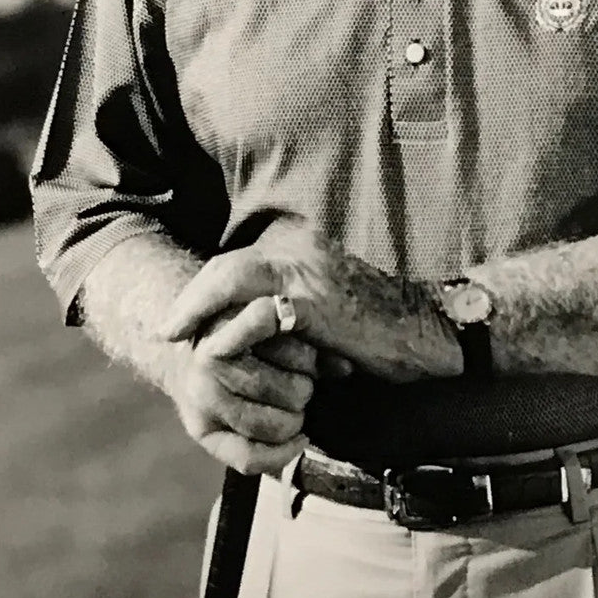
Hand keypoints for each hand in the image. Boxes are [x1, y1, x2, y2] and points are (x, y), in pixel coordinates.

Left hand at [161, 219, 461, 383]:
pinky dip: (224, 325)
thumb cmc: (387, 337)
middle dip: (191, 295)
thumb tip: (260, 339)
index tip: (182, 320)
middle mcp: (304, 251)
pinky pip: (254, 306)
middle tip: (164, 329)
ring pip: (232, 275)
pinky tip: (206, 346)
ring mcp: (308, 270)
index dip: (207, 290)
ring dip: (196, 306)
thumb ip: (296, 320)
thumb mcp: (332, 322)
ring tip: (172, 333)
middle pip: (229, 265)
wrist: (432, 336)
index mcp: (307, 254)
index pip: (243, 264)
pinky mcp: (313, 299)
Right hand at [167, 296, 317, 474]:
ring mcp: (204, 400)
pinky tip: (298, 440)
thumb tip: (345, 368)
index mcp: (228, 325)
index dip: (306, 345)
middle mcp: (211, 363)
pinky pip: (250, 458)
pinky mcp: (201, 430)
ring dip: (296, 419)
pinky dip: (282, 454)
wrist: (183, 350)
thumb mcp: (265, 318)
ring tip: (293, 406)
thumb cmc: (237, 331)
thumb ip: (304, 332)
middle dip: (306, 388)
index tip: (312, 350)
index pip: (272, 328)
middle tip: (300, 382)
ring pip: (277, 425)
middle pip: (293, 390)